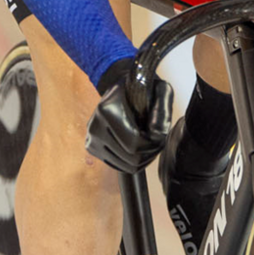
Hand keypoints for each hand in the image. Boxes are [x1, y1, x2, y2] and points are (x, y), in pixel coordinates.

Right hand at [85, 57, 172, 171]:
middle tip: (158, 141)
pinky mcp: (92, 148)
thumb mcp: (160, 90)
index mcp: (107, 109)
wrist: (121, 88)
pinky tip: (139, 148)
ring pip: (125, 166)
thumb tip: (156, 135)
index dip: (152, 144)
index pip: (133, 143)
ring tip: (149, 144)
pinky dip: (132, 162)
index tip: (160, 135)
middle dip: (150, 153)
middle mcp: (95, 126)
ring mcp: (91, 139)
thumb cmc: (142, 89)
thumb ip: (162, 110)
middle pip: (130, 158)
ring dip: (142, 159)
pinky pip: (117, 166)